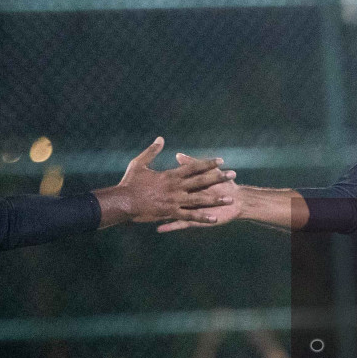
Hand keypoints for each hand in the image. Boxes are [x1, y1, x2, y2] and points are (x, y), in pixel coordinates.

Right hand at [95, 138, 235, 227]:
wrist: (123, 202)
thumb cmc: (130, 182)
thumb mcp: (140, 163)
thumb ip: (152, 151)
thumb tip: (160, 138)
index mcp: (170, 175)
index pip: (193, 167)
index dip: (208, 163)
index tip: (221, 160)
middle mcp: (176, 187)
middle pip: (202, 181)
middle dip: (218, 178)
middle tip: (233, 175)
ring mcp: (175, 201)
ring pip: (200, 199)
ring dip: (216, 199)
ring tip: (230, 199)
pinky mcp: (171, 213)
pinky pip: (190, 216)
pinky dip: (202, 217)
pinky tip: (214, 219)